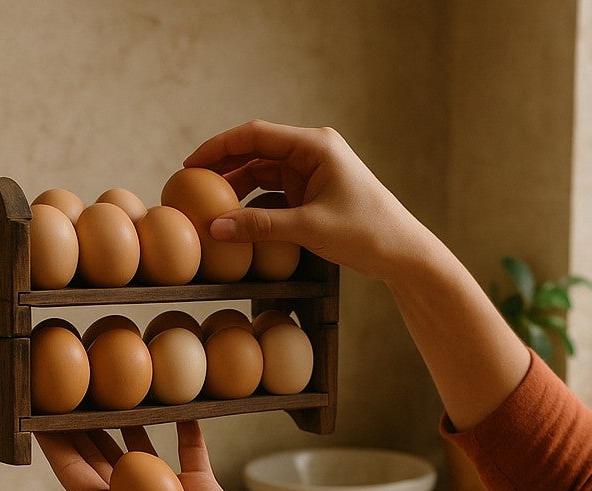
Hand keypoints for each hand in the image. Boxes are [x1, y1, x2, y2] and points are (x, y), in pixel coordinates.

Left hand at [35, 421, 281, 490]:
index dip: (61, 454)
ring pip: (144, 453)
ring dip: (128, 427)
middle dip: (87, 433)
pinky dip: (186, 431)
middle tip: (71, 398)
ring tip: (114, 397)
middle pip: (106, 462)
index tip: (41, 425)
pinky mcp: (203, 489)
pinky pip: (191, 452)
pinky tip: (178, 409)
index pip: (82, 482)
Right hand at [183, 119, 429, 282]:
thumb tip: (216, 228)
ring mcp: (313, 173)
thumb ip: (261, 227)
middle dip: (223, 169)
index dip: (218, 148)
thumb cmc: (366, 233)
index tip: (190, 165)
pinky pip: (276, 194)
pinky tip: (236, 222)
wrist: (402, 252)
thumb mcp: (309, 229)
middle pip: (256, 152)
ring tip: (208, 207)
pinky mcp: (314, 194)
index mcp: (315, 145)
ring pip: (264, 175)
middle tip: (190, 188)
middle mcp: (313, 152)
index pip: (255, 135)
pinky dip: (256, 207)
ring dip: (238, 190)